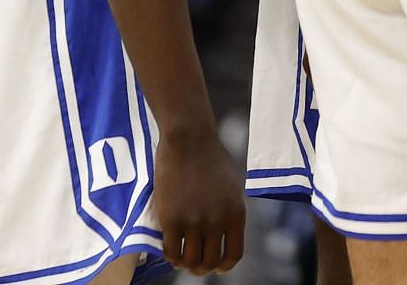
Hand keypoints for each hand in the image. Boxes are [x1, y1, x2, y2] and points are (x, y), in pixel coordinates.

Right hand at [152, 125, 244, 274]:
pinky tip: (170, 249)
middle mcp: (217, 221)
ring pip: (189, 261)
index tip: (216, 266)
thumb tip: (222, 233)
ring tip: (181, 257)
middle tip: (193, 263)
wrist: (189, 139)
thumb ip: (229, 211)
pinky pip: (171, 251)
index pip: (233, 254)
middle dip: (201, 268)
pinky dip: (170, 256)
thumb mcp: (231, 186)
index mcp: (236, 213)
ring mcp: (194, 221)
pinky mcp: (171, 219)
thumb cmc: (210, 158)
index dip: (224, 266)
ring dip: (184, 263)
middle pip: (209, 262)